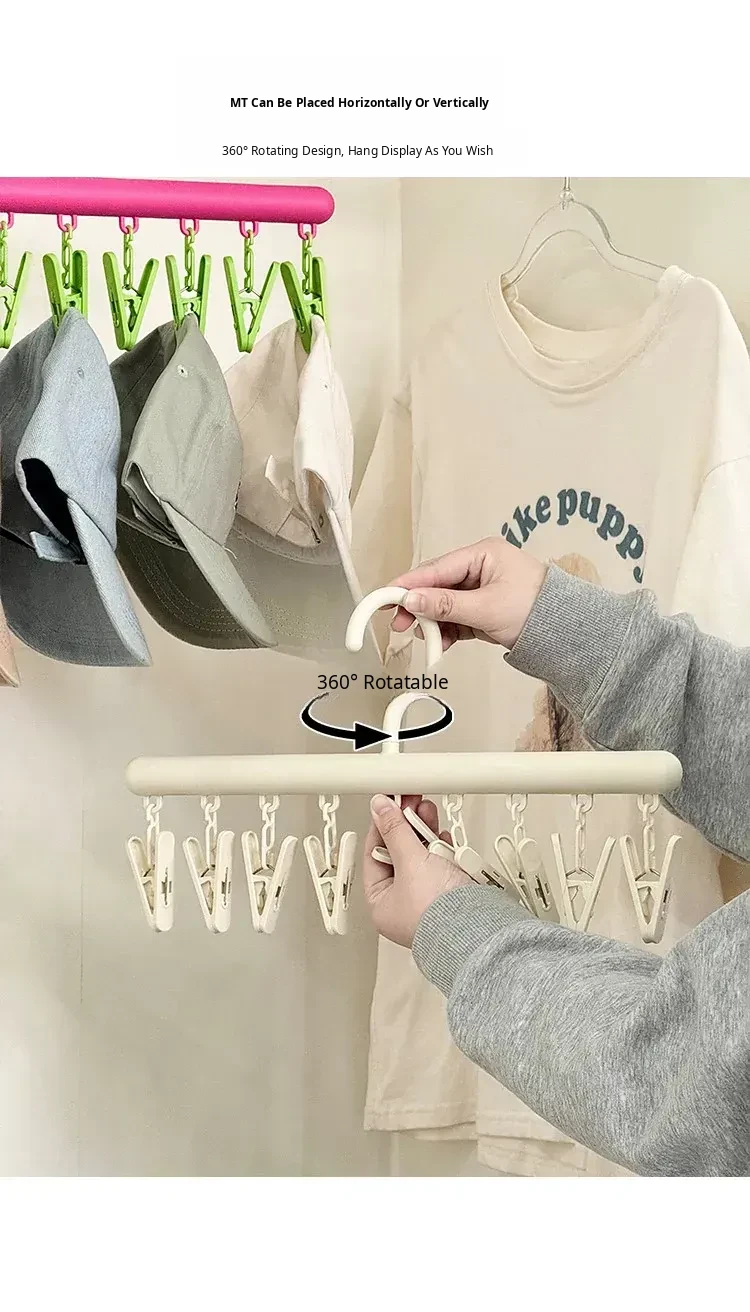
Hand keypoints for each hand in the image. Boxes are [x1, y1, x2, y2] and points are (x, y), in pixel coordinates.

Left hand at [362, 794, 471, 947]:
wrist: (479, 928)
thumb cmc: (440, 914)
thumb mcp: (410, 861)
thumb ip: (395, 830)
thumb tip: (380, 809)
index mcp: (382, 903)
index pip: (374, 855)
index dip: (381, 826)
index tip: (388, 805)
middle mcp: (404, 904)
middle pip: (400, 854)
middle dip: (408, 827)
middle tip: (413, 804)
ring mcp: (429, 899)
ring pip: (423, 857)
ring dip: (427, 835)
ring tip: (429, 816)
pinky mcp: (451, 893)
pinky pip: (443, 864)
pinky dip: (444, 850)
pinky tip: (446, 840)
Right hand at [389, 537, 546, 652]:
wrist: (566, 633)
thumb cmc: (537, 610)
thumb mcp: (486, 608)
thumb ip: (446, 605)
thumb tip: (411, 601)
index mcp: (483, 555)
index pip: (436, 568)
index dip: (409, 584)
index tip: (386, 597)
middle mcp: (480, 568)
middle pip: (437, 586)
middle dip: (418, 607)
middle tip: (399, 624)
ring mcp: (481, 590)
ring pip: (444, 605)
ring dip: (433, 623)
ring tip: (426, 639)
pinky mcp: (483, 610)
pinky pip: (456, 618)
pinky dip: (447, 631)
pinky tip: (440, 643)